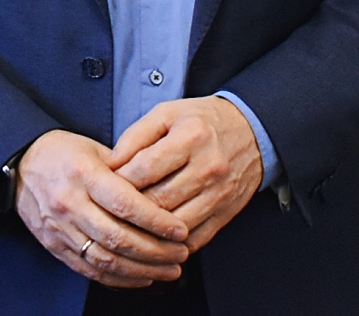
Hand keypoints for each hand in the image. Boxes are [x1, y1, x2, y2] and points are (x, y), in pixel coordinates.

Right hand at [15, 129, 190, 287]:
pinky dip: (119, 279)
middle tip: (182, 253)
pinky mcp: (54, 246)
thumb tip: (166, 191)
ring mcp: (60, 228)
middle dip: (156, 251)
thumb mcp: (97, 149)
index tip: (181, 230)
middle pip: (118, 237)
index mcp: (84, 174)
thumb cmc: (66, 153)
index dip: (157, 221)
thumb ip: (128, 169)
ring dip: (142, 269)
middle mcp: (70, 203)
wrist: (20, 165)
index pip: (126, 204)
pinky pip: (89, 269)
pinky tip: (142, 277)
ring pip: (105, 259)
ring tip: (170, 270)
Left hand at [108, 97, 263, 252]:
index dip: (118, 181)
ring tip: (129, 226)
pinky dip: (170, 244)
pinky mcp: (226, 214)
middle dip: (129, 209)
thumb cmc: (203, 122)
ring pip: (174, 225)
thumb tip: (109, 164)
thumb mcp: (167, 113)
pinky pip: (194, 240)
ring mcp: (219, 194)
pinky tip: (155, 237)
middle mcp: (208, 167)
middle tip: (111, 209)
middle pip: (157, 200)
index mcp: (191, 137)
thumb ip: (135, 136)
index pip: (145, 169)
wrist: (252, 132)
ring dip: (147, 230)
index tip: (105, 185)